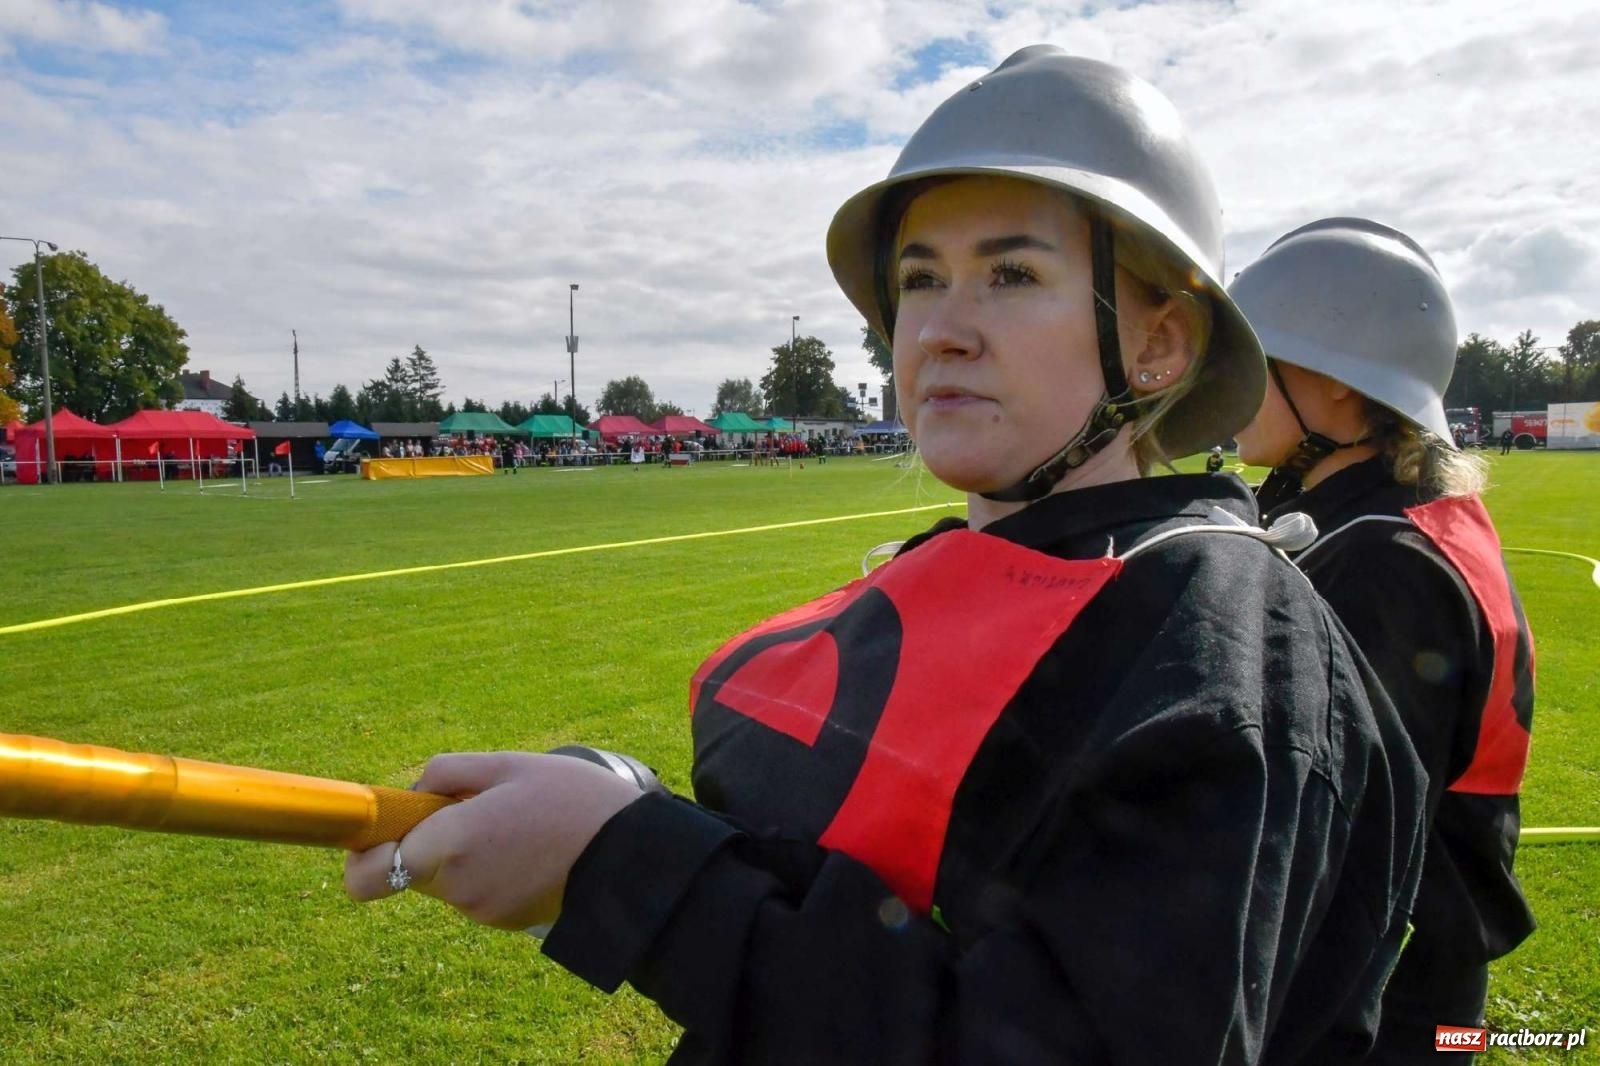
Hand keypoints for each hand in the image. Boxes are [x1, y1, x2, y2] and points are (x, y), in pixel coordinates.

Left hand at [344, 751, 645, 929]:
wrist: (632, 856)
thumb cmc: (572, 800)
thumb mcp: (508, 764)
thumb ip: (448, 771)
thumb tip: (414, 790)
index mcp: (448, 844)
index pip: (365, 875)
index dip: (361, 851)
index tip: (383, 825)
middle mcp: (455, 888)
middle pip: (411, 864)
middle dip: (429, 837)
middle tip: (474, 806)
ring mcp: (479, 910)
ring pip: (446, 877)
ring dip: (464, 851)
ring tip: (515, 822)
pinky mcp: (503, 920)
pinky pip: (476, 890)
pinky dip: (490, 868)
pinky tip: (529, 846)